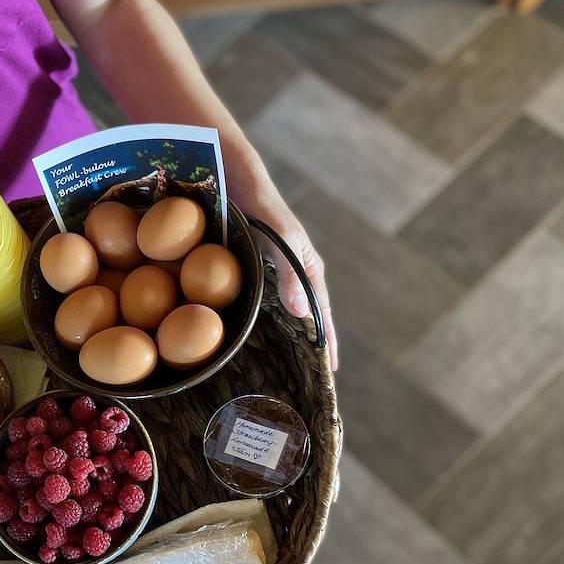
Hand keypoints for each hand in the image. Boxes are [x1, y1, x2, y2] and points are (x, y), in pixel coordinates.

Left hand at [234, 177, 338, 370]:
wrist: (233, 181)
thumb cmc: (263, 207)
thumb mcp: (284, 239)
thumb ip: (293, 272)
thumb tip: (303, 314)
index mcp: (307, 270)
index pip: (322, 315)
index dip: (326, 343)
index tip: (329, 372)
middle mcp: (291, 276)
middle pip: (302, 319)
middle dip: (305, 349)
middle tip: (304, 382)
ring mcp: (270, 275)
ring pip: (278, 314)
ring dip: (279, 339)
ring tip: (277, 369)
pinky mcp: (249, 272)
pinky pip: (255, 303)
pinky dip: (254, 322)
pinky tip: (242, 339)